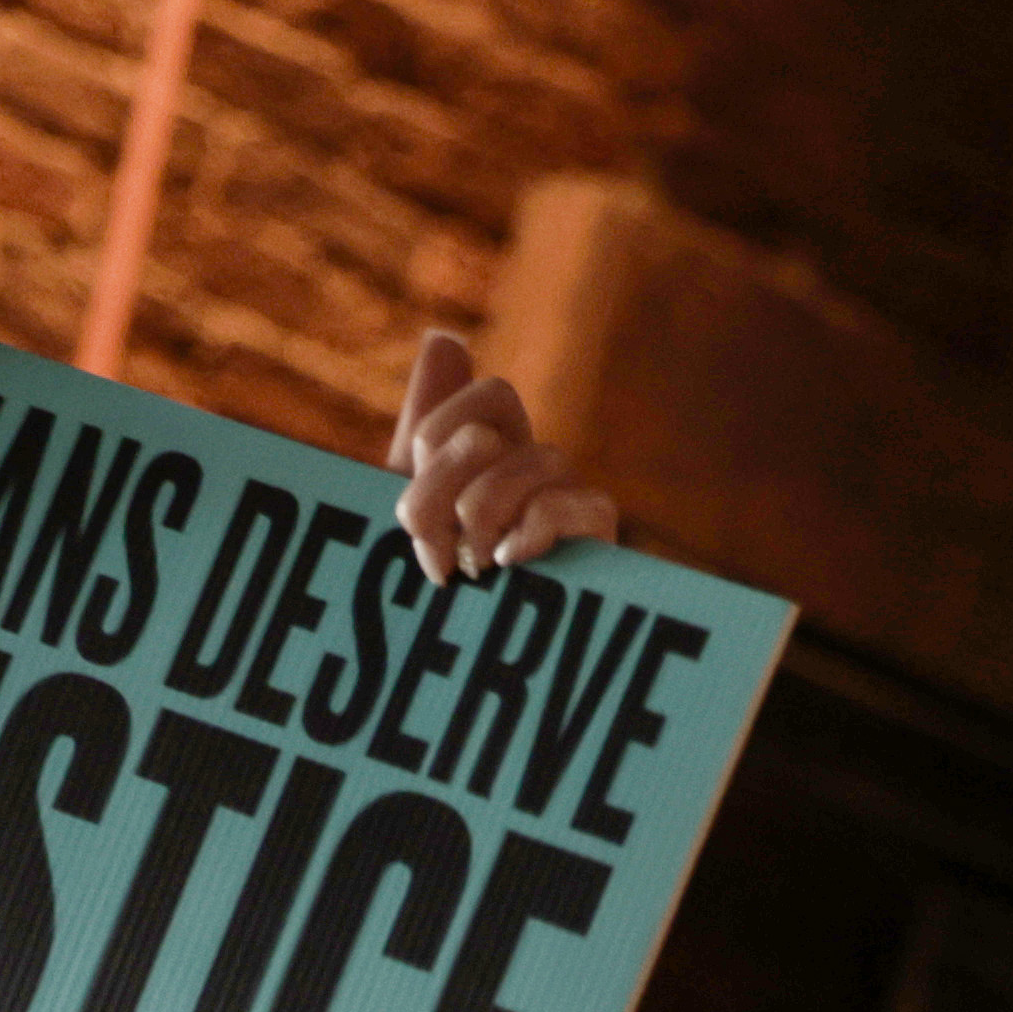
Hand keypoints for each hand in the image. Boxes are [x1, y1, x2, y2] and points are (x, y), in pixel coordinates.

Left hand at [388, 330, 615, 582]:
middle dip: (442, 487)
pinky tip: (509, 564)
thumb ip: (423, 432)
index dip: (438, 439)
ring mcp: (573, 497)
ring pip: (532, 461)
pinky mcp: (600, 538)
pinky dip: (530, 532)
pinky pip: (568, 505)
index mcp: (496, 452)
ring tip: (472, 568)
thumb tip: (444, 337)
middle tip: (433, 554)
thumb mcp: (414, 513)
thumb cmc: (442, 593)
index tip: (412, 511)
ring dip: (483, 517)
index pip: (486, 395)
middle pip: (494, 424)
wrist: (466, 674)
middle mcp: (538, 464)